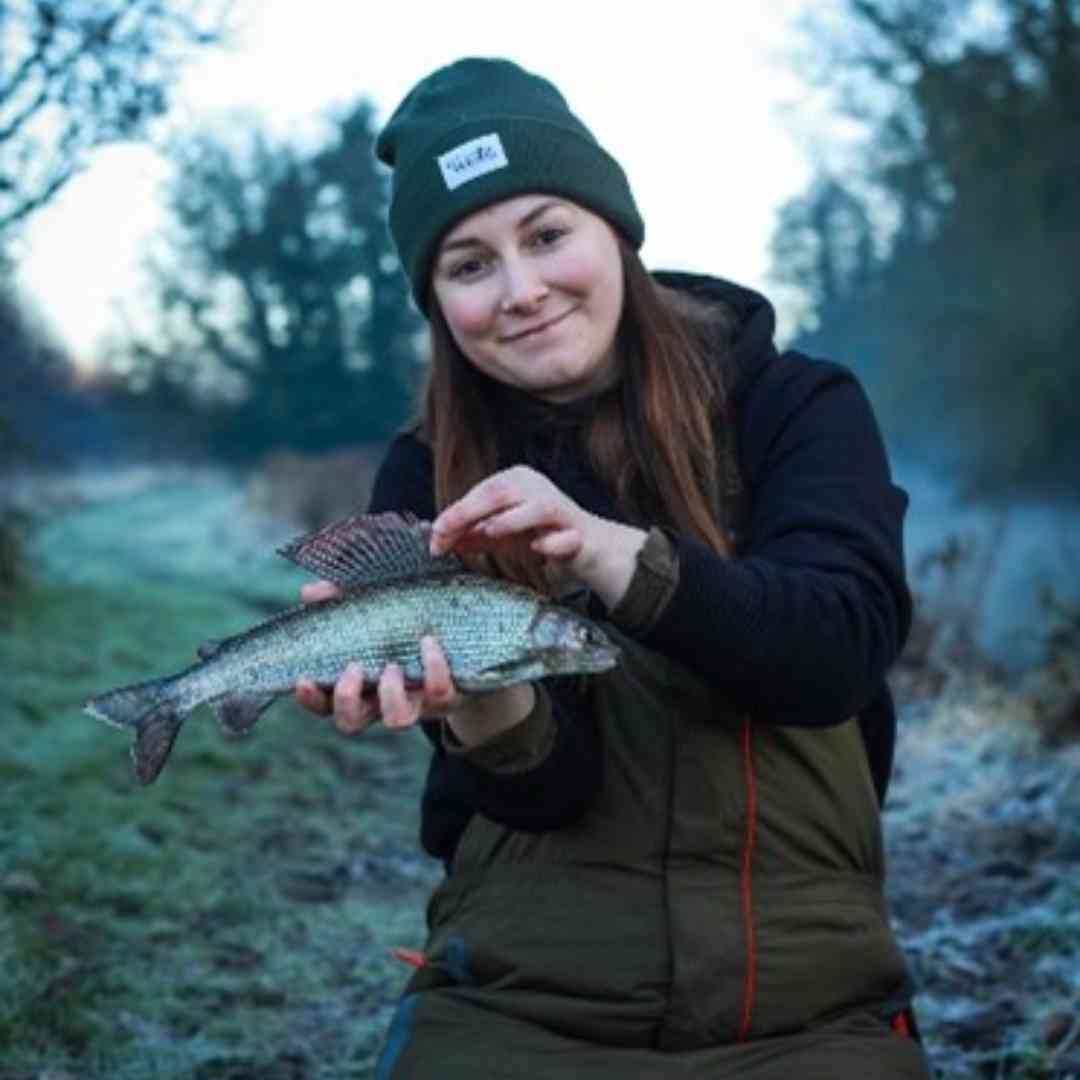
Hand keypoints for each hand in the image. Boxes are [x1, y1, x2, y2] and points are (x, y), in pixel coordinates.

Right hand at [293, 580, 460, 734]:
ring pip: (397, 721)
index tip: (304, 680)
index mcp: (360, 683)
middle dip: (346, 701)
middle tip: (354, 669)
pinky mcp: (447, 696)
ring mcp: (416, 702)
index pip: (323, 704)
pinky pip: (439, 694)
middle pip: (351, 723)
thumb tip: (310, 592)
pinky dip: (433, 668)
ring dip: (390, 695)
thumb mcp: (376, 608)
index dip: (310, 700)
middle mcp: (383, 701)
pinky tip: (429, 642)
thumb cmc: (408, 625)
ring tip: (392, 666)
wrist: (467, 641)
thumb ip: (343, 600)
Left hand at [429, 466, 646, 607]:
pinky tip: (539, 549)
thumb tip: (438, 540)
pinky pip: (565, 537)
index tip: (434, 540)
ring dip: (511, 521)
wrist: (587, 550)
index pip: (480, 493)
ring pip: (536, 508)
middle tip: (443, 538)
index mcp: (516, 480)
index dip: (454, 514)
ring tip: (488, 533)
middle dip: (468, 515)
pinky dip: (552, 543)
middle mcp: (537, 487)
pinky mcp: (579, 533)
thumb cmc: (540, 535)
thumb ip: (471, 535)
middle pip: (500, 494)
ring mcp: (561, 509)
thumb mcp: (499, 535)